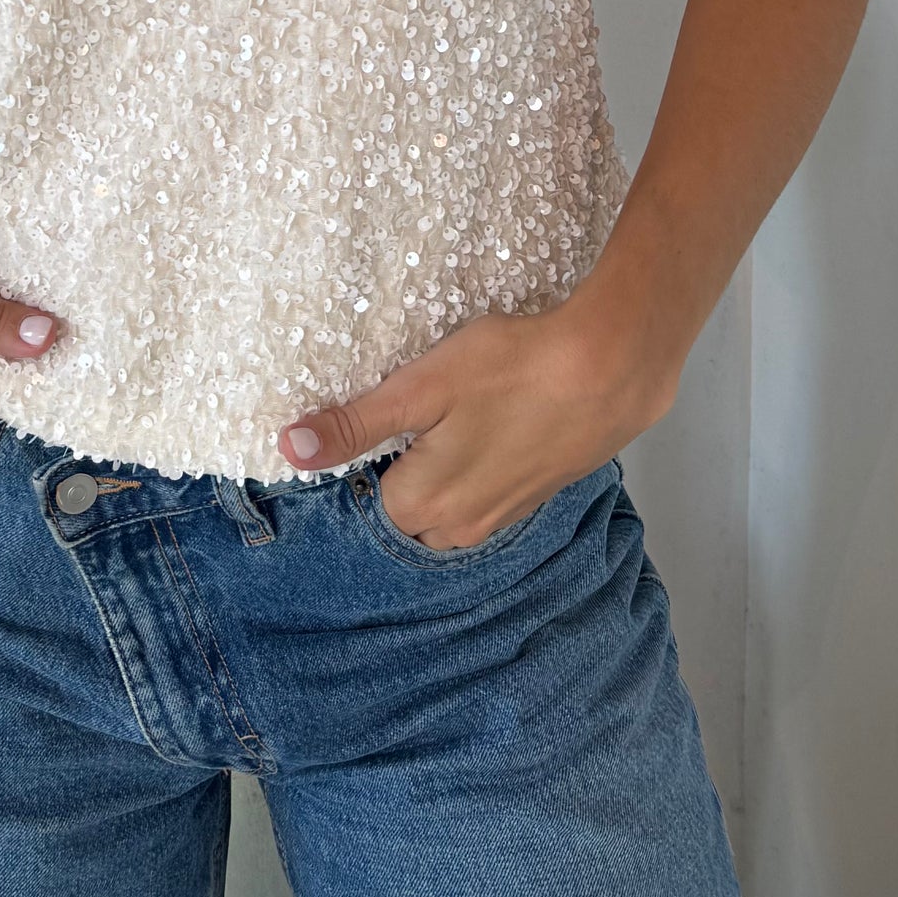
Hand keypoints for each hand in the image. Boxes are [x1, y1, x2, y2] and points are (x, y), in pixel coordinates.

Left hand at [274, 271, 684, 549]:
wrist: (610, 369)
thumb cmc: (511, 369)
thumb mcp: (421, 386)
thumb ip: (355, 424)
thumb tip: (287, 448)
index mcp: (424, 504)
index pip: (366, 504)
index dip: (361, 463)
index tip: (373, 424)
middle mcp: (461, 527)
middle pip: (406, 516)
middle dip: (398, 479)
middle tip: (409, 421)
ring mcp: (503, 516)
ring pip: (446, 515)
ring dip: (438, 481)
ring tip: (446, 425)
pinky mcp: (535, 497)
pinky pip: (484, 502)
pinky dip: (475, 477)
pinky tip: (486, 432)